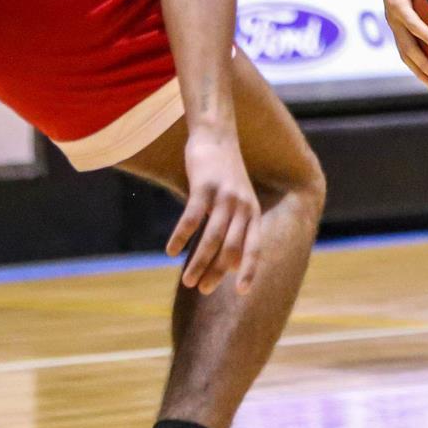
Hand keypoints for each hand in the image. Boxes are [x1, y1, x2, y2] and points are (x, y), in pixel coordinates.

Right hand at [169, 134, 263, 293]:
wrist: (216, 136)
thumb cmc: (224, 175)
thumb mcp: (237, 201)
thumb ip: (236, 230)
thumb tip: (232, 266)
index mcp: (253, 213)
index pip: (255, 248)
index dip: (249, 270)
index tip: (243, 292)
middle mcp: (244, 206)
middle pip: (232, 248)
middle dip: (217, 272)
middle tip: (201, 290)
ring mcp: (225, 196)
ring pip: (213, 238)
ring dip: (199, 262)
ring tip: (187, 281)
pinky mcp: (205, 186)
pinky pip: (192, 218)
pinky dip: (182, 237)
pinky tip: (171, 251)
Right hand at [378, 0, 427, 86]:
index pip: (409, 21)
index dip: (423, 34)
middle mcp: (393, 16)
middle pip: (406, 47)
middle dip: (422, 65)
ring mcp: (395, 24)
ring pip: (405, 54)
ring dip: (420, 71)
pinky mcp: (400, 26)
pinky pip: (409, 48)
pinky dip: (420, 63)